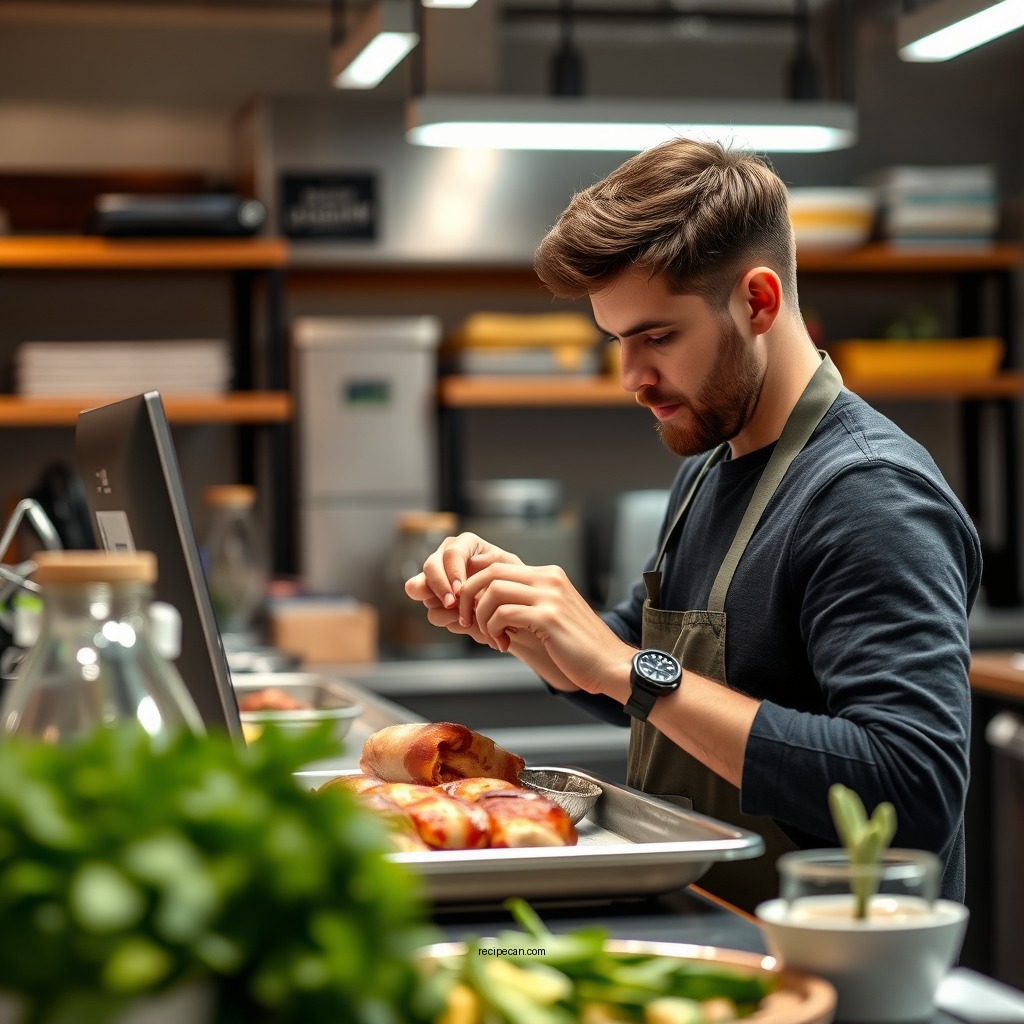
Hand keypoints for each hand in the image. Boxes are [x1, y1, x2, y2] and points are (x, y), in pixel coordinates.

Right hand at [404, 532, 524, 650]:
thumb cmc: (512, 582)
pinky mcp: (437, 602)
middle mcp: (446, 559)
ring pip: (421, 589)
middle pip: (430, 567)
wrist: (512, 608)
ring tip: (463, 615)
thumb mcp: (510, 569)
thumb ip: (494, 562)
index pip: (451, 553)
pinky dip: (445, 618)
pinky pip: (432, 611)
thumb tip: (474, 560)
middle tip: (453, 603)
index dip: (453, 572)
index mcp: (464, 545)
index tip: (461, 590)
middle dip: (440, 586)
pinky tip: (463, 621)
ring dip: (441, 605)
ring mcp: (439, 581)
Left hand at [457, 560, 633, 697]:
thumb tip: (483, 603)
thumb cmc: (576, 647)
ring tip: (492, 638)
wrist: (609, 664)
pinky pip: (503, 614)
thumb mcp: (549, 615)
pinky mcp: (548, 616)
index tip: (468, 607)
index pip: (498, 565)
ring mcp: (550, 595)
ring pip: (493, 591)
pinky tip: (504, 644)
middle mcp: (549, 578)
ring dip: (481, 617)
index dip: (475, 584)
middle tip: (467, 621)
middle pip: (490, 572)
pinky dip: (494, 630)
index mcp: (549, 575)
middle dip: (469, 597)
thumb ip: (524, 603)